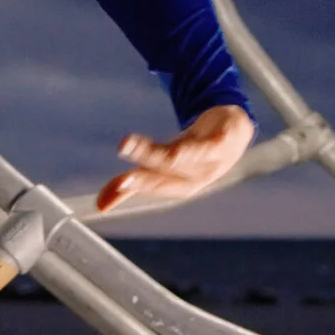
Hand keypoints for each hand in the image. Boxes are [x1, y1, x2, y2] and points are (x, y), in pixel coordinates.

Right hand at [98, 104, 255, 209]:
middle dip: (144, 173)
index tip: (116, 186)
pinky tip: (191, 135)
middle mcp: (200, 175)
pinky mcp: (226, 137)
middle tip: (119, 171)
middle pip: (169, 172)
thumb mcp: (164, 165)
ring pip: (185, 156)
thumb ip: (133, 183)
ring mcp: (214, 157)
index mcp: (184, 184)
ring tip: (132, 145)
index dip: (138, 186)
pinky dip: (203, 139)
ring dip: (160, 153)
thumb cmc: (196, 151)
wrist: (234, 129)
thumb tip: (100, 205)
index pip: (158, 186)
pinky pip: (214, 141)